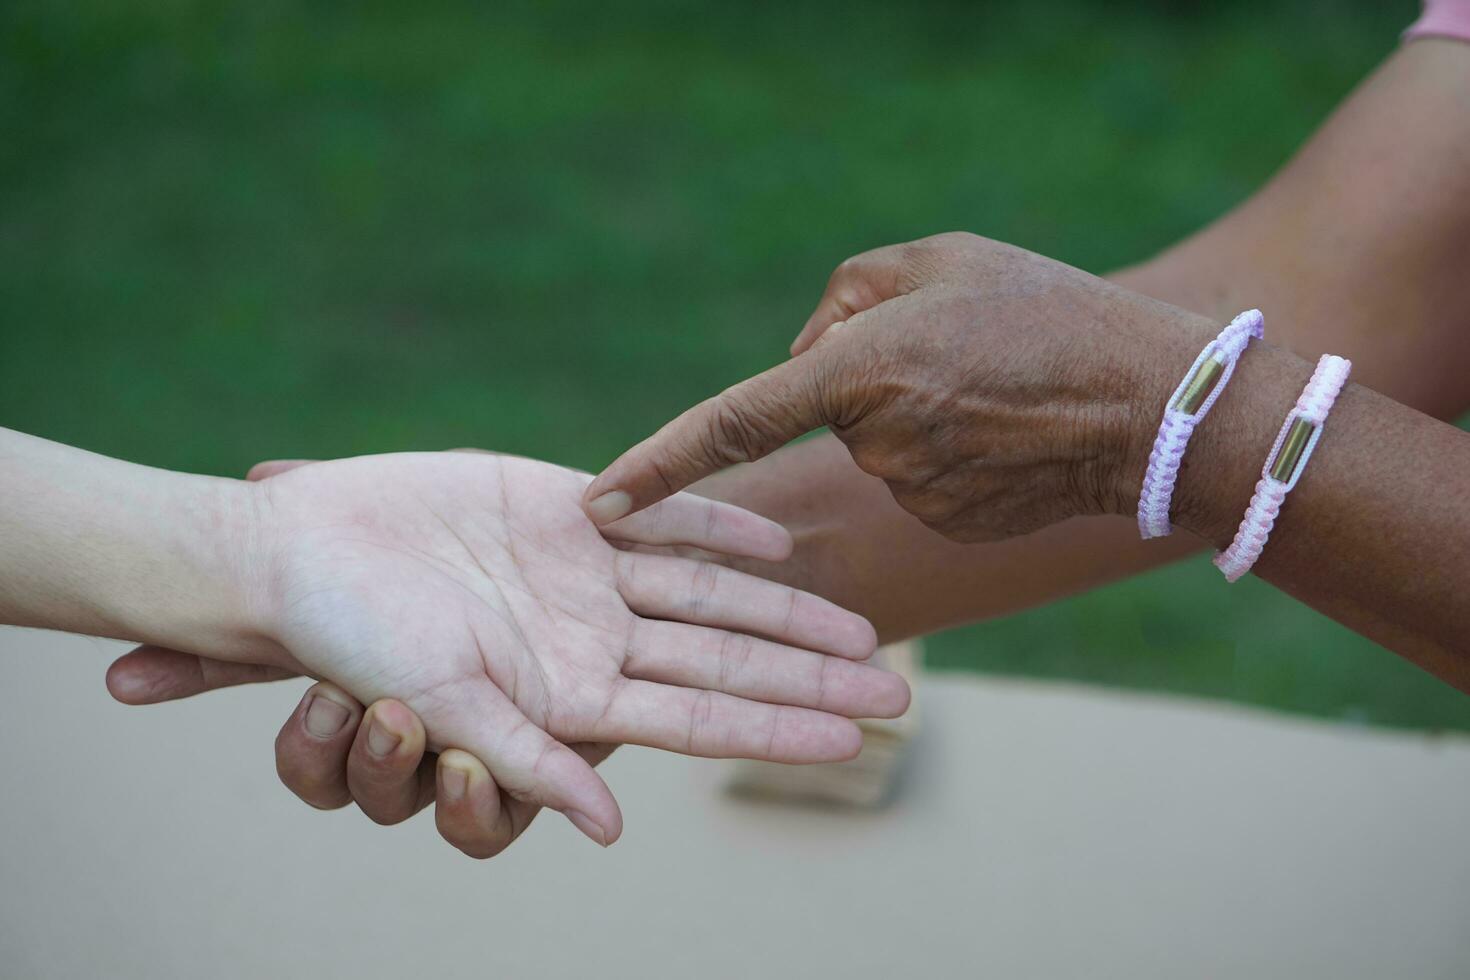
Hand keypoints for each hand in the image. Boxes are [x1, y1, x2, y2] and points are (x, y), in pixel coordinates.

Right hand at [111, 451, 904, 844]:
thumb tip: (608, 828)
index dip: (778, 726)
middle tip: (897, 689)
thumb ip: (529, 760)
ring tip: (862, 627)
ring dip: (785, 607)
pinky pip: (662, 511)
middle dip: (810, 674)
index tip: (856, 739)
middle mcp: (595, 637)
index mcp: (573, 694)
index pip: (701, 716)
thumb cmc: (356, 642)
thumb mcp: (444, 704)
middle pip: (727, 657)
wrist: (306, 550)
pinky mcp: (571, 504)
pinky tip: (779, 539)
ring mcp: (589, 571)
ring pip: (711, 591)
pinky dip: (718, 519)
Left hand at [584, 232, 1218, 541]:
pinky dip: (942, 455)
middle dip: (864, 374)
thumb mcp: (943, 257)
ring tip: (991, 389)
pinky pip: (912, 479)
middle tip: (956, 349)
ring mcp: (909, 493)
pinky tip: (1001, 434)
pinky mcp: (942, 524)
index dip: (660, 463)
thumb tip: (803, 350)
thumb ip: (846, 294)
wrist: (1152, 405)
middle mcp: (874, 443)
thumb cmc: (1047, 313)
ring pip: (873, 443)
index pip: (732, 421)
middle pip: (828, 404)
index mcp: (859, 371)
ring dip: (910, 413)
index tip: (600, 502)